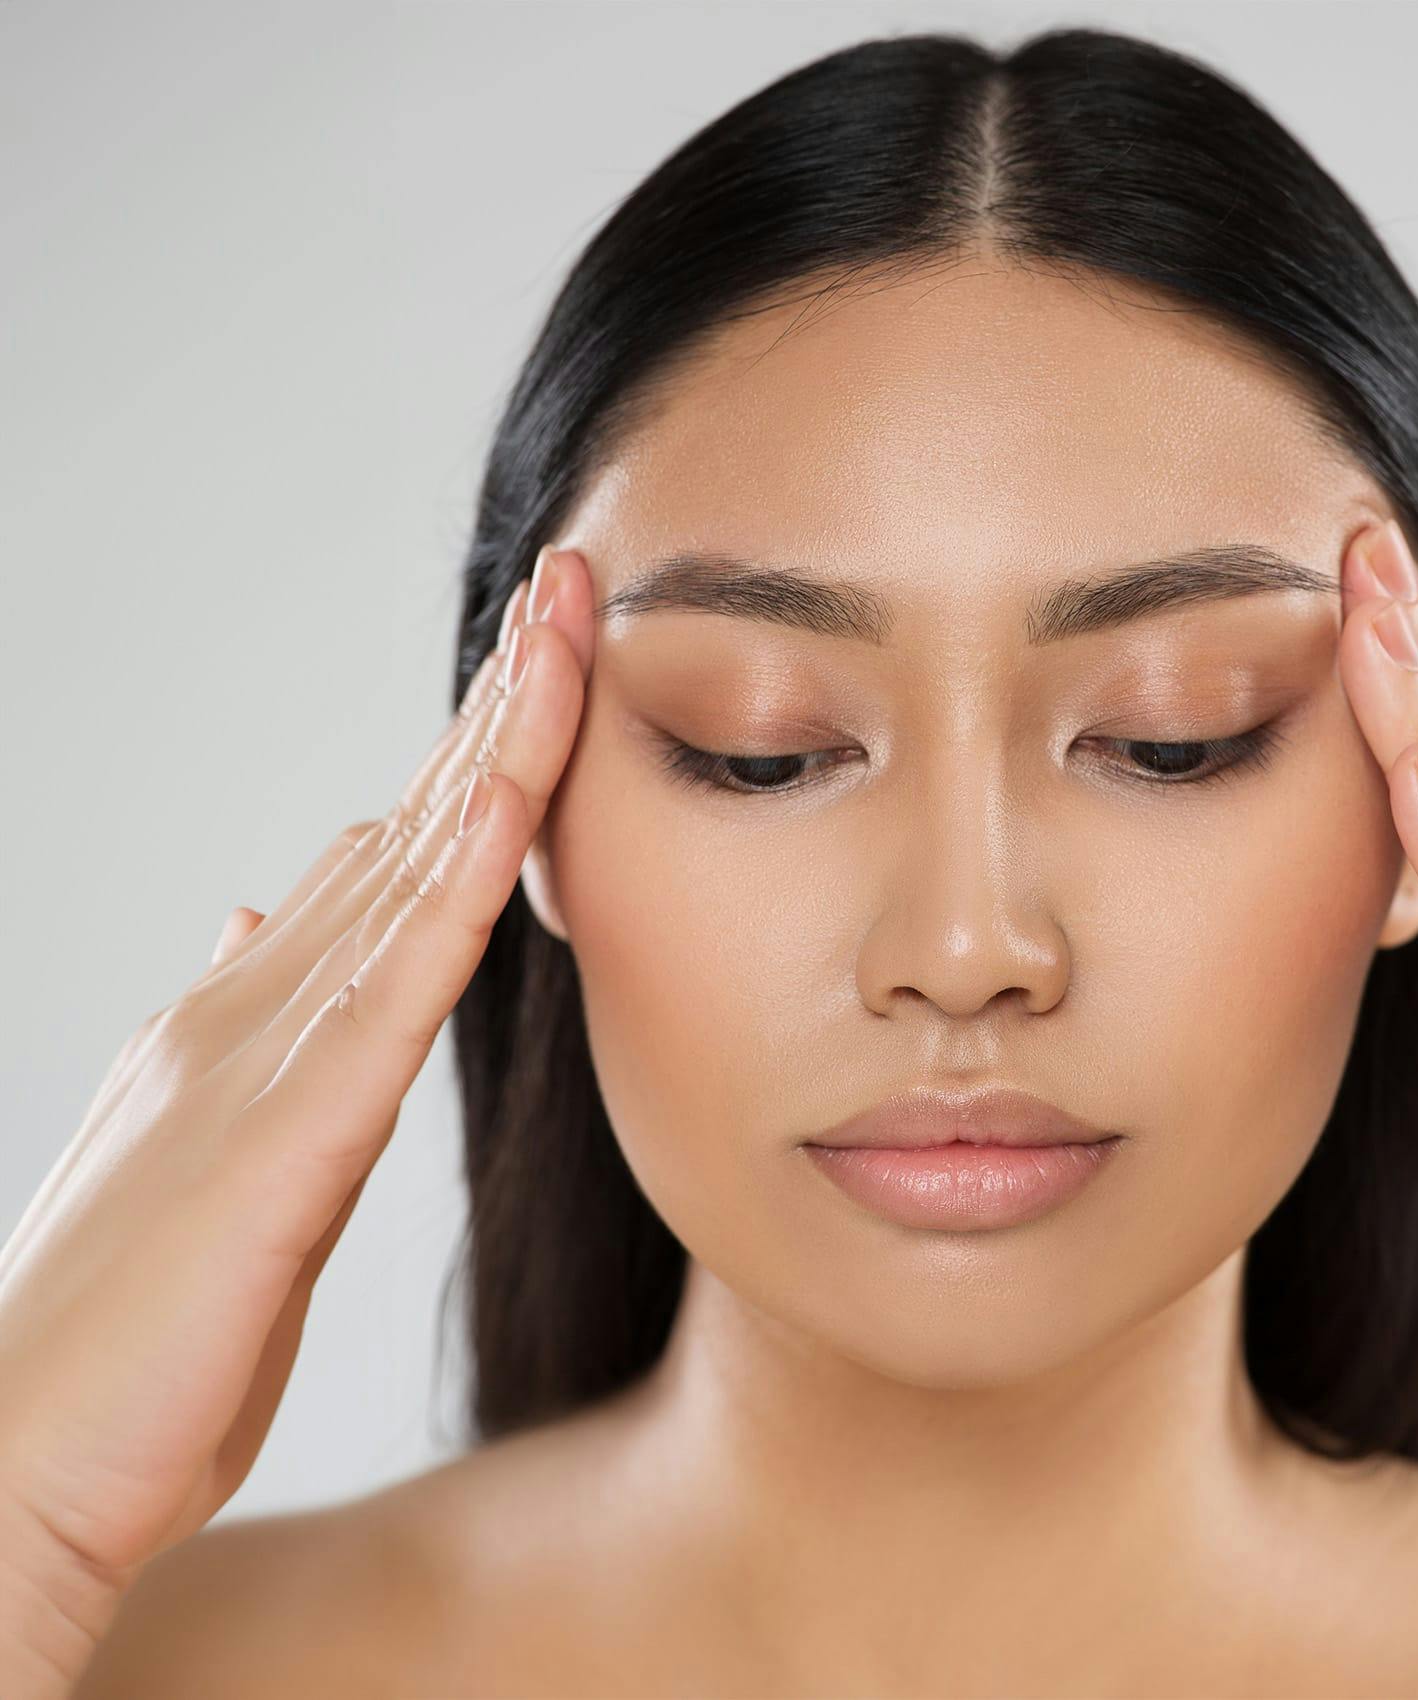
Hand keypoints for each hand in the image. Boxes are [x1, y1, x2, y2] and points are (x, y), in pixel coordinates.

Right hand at [0, 547, 592, 1610]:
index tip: (543, 663)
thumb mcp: (227, 1162)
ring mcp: (262, 1049)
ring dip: (496, 738)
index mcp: (255, 1017)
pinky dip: (462, 873)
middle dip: (498, 700)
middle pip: (413, 822)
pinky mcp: (285, 1128)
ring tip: (557, 623)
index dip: (474, 755)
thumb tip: (272, 915)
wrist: (12, 1470)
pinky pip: (399, 975)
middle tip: (566, 585)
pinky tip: (513, 790)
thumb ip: (263, 1043)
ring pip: (415, 863)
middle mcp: (257, 1000)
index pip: (395, 858)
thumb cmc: (135, 1344)